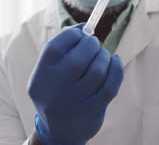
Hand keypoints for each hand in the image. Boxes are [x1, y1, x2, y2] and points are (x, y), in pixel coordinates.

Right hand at [27, 24, 123, 144]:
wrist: (59, 132)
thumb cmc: (56, 91)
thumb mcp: (48, 73)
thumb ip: (62, 50)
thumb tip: (84, 27)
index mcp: (42, 75)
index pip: (56, 46)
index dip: (72, 34)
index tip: (81, 32)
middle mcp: (56, 89)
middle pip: (78, 58)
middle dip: (91, 45)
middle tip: (94, 44)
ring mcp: (75, 102)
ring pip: (97, 71)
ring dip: (104, 57)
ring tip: (103, 55)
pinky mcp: (93, 110)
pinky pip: (110, 85)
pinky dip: (117, 69)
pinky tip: (115, 62)